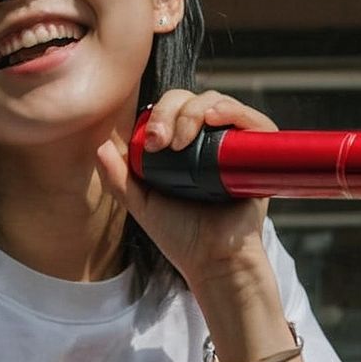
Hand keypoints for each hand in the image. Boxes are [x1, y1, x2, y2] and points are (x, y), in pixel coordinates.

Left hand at [97, 89, 277, 292]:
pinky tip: (213, 118)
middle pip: (192, 100)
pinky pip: (251, 118)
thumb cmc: (182, 238)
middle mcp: (210, 142)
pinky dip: (231, 110)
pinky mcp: (259, 153)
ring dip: (194, 111)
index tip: (151, 144)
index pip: (171, 110)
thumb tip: (101, 145)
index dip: (158, 115)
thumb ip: (119, 178)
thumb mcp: (142, 205)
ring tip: (183, 139)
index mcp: (184, 149)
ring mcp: (234, 146)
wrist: (214, 262)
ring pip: (216, 103)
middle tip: (163, 141)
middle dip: (171, 111)